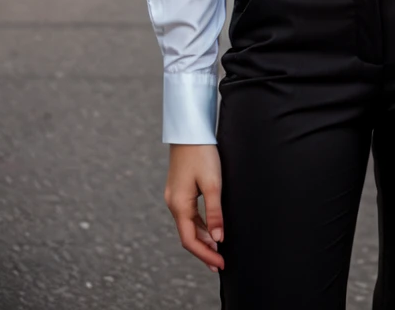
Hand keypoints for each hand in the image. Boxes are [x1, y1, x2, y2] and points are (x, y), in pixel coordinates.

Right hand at [164, 144, 225, 271]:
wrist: (190, 130)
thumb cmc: (202, 154)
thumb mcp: (213, 184)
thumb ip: (215, 212)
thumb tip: (218, 238)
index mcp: (179, 205)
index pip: (190, 240)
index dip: (205, 255)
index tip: (221, 264)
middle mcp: (173, 203)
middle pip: (188, 235)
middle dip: (204, 250)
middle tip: (221, 262)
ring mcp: (175, 196)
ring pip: (189, 225)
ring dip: (203, 238)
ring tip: (218, 250)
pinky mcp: (180, 189)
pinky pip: (189, 214)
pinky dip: (200, 225)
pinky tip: (211, 228)